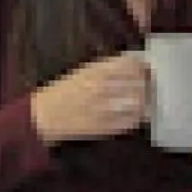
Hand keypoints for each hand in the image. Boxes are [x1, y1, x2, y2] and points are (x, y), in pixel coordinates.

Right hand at [29, 53, 147, 145]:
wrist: (44, 116)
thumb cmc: (63, 92)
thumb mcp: (83, 72)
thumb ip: (107, 69)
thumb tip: (135, 67)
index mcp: (97, 71)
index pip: (132, 65)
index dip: (142, 67)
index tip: (146, 70)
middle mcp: (104, 87)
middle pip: (139, 84)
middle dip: (146, 85)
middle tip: (148, 88)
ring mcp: (106, 108)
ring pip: (138, 103)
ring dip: (143, 102)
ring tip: (142, 102)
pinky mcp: (106, 127)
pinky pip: (131, 122)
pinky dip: (136, 118)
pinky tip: (132, 115)